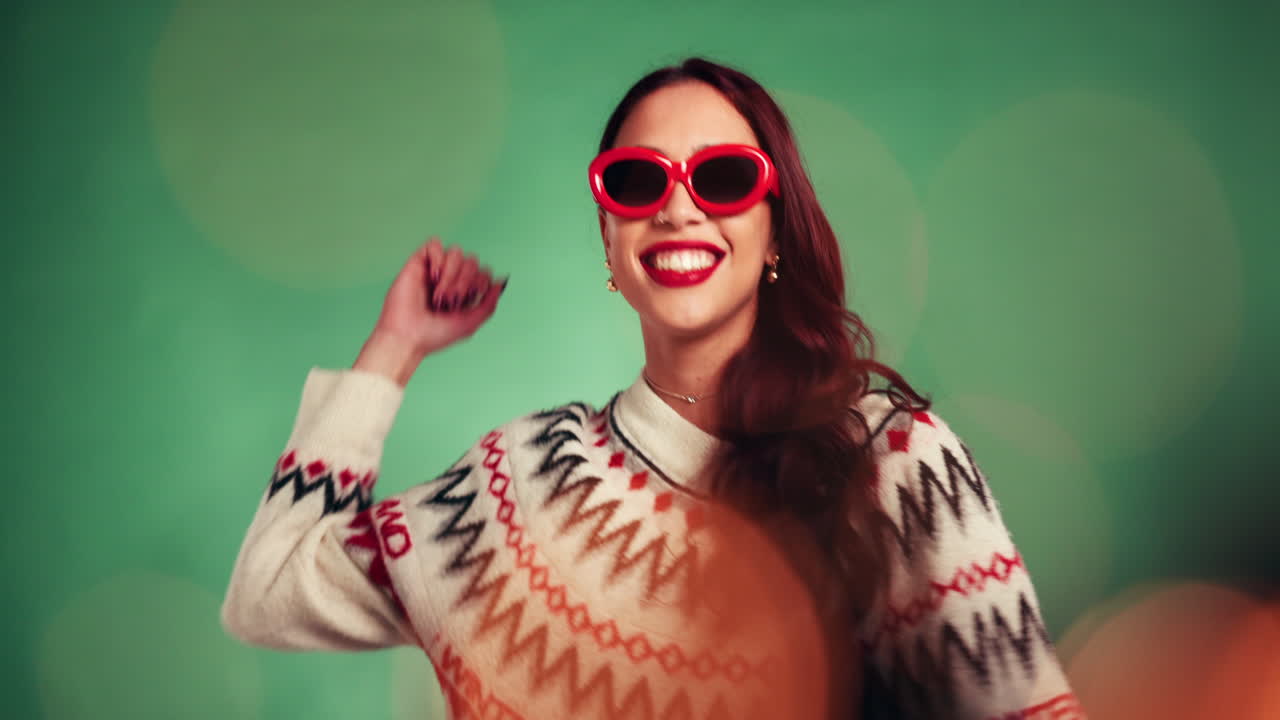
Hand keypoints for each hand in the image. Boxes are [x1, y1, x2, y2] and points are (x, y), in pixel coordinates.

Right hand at [363, 237, 506, 365]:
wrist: (408, 337)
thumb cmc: (435, 335)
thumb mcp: (471, 323)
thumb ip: (489, 304)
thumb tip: (500, 282)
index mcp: (464, 292)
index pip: (483, 272)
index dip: (480, 282)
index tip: (469, 301)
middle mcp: (450, 279)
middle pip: (472, 261)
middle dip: (465, 281)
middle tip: (451, 302)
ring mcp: (434, 270)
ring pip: (456, 252)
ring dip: (451, 274)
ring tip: (439, 295)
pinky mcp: (418, 263)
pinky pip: (434, 244)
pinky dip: (438, 258)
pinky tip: (433, 277)